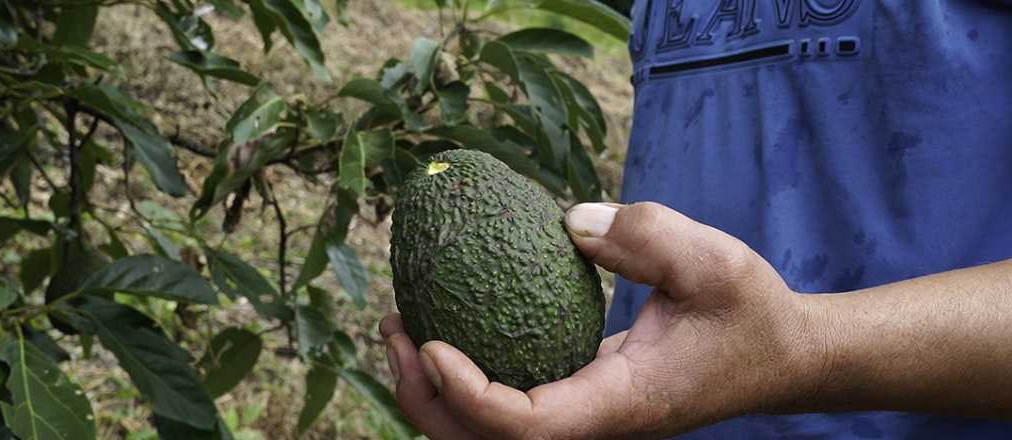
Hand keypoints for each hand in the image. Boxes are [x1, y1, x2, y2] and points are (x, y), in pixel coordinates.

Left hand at [380, 202, 821, 438]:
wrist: (779, 357)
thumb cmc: (750, 314)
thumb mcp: (714, 261)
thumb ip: (646, 237)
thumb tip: (567, 223)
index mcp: (621, 405)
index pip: (530, 428)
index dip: (471, 397)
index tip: (433, 343)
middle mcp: (594, 424)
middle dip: (427, 399)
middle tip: (393, 329)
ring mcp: (585, 418)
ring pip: (489, 433)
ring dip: (434, 391)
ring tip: (399, 328)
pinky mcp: (580, 400)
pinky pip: (508, 405)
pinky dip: (464, 377)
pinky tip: (446, 325)